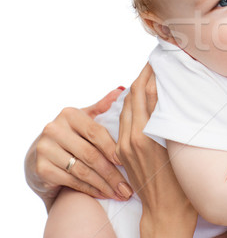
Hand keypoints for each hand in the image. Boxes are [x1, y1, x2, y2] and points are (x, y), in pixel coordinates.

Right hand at [24, 87, 131, 210]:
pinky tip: (104, 194)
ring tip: (120, 192)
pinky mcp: (41, 168)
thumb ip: (102, 107)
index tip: (128, 161)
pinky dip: (90, 189)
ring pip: (82, 170)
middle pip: (91, 154)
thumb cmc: (71, 136)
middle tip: (128, 186)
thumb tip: (124, 89)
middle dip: (112, 173)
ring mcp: (45, 148)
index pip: (96, 132)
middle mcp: (54, 129)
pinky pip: (72, 181)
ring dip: (104, 184)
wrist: (39, 157)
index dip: (113, 148)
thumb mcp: (85, 119)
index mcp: (69, 114)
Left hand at [117, 63, 196, 237]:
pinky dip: (133, 104)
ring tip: (149, 74)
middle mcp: (133, 136)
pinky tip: (142, 98)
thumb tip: (176, 95)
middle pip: (134, 94)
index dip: (152, 72)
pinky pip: (125, 120)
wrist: (165, 213)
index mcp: (149, 134)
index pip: (147, 92)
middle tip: (156, 60)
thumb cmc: (183, 185)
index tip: (161, 58)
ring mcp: (125, 144)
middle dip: (143, 75)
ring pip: (127, 105)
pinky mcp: (122, 151)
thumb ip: (176, 120)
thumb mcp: (183, 148)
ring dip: (137, 87)